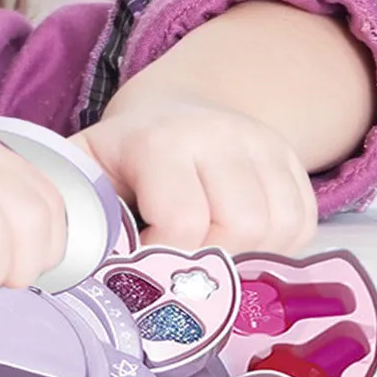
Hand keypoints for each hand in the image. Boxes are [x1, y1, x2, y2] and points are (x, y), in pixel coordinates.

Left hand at [74, 94, 318, 253]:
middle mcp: (220, 134)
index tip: (142, 263)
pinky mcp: (292, 159)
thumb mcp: (81, 173)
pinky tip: (242, 244)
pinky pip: (303, 222)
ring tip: (211, 254)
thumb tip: (76, 264)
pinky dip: (277, 246)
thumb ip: (73, 212)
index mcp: (160, 141)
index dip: (162, 258)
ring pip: (279, 226)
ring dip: (248, 256)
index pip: (182, 222)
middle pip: (241, 226)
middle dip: (211, 260)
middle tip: (182, 264)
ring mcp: (263, 143)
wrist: (168, 112)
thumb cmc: (118, 158)